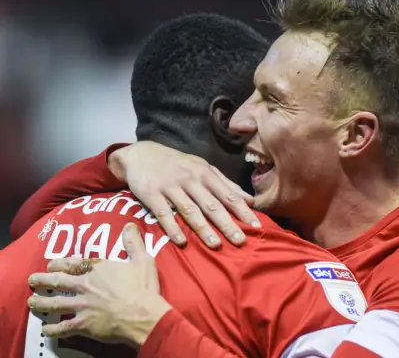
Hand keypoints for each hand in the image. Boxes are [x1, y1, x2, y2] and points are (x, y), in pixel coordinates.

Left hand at [27, 224, 171, 345]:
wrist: (144, 316)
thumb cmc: (144, 288)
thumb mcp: (143, 260)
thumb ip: (133, 242)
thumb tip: (129, 225)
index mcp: (97, 270)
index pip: (72, 263)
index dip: (59, 263)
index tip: (50, 264)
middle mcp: (85, 286)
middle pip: (57, 281)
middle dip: (42, 280)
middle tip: (32, 280)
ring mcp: (82, 306)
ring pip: (55, 303)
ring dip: (41, 302)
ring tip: (31, 302)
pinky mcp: (83, 325)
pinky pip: (63, 328)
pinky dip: (52, 329)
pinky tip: (45, 330)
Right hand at [109, 141, 260, 247]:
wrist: (142, 154)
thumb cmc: (178, 165)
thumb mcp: (203, 168)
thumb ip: (226, 184)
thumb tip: (250, 200)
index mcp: (205, 173)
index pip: (227, 194)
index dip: (242, 211)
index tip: (256, 227)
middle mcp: (190, 179)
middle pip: (211, 204)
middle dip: (227, 223)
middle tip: (240, 241)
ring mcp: (170, 187)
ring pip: (189, 210)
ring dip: (203, 228)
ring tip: (215, 245)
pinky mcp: (151, 194)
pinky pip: (163, 213)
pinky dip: (173, 228)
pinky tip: (182, 241)